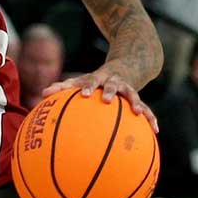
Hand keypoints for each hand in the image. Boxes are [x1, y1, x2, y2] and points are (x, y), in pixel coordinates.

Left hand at [42, 67, 158, 132]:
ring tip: (138, 113)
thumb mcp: (81, 80)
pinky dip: (151, 118)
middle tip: (107, 100)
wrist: (126, 66)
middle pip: (114, 85)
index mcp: (100, 78)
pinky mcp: (138, 97)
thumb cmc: (96, 79)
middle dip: (111, 92)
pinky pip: (147, 108)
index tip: (84, 94)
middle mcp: (115, 81)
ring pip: (134, 94)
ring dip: (136, 103)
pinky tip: (156, 130)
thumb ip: (63, 87)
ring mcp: (129, 88)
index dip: (89, 87)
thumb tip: (42, 93)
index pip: (92, 81)